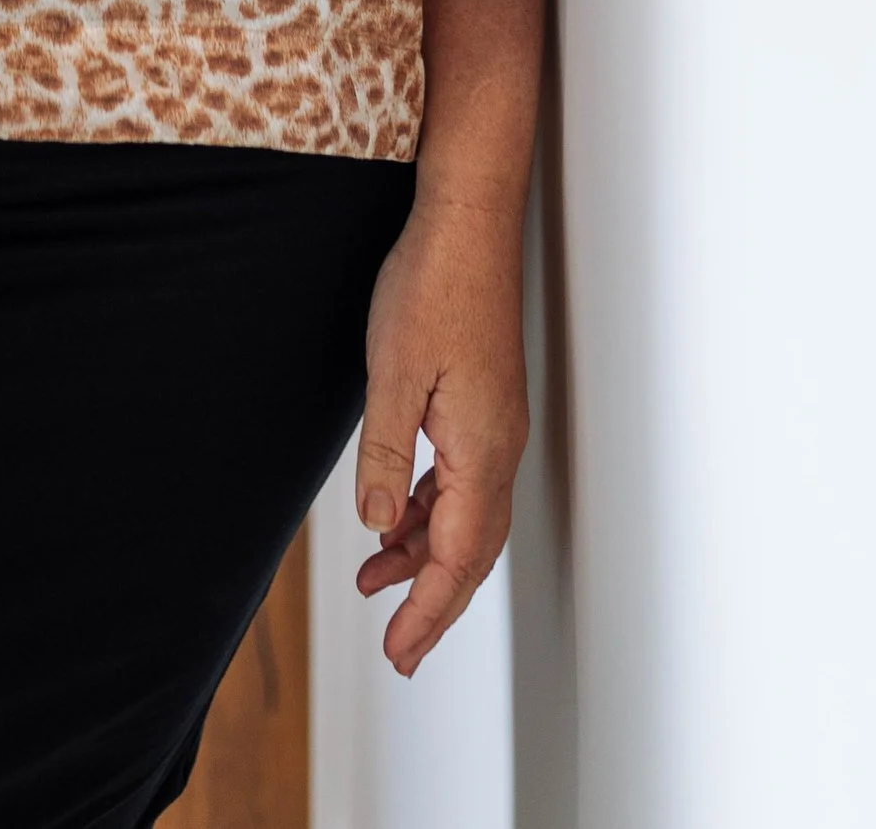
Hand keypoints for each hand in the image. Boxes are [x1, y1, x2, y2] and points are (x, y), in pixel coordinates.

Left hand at [351, 195, 528, 676]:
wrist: (468, 220)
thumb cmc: (434, 283)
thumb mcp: (393, 372)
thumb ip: (385, 453)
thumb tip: (378, 524)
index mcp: (481, 449)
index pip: (459, 558)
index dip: (428, 613)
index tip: (400, 654)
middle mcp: (499, 446)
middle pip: (473, 550)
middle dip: (434, 601)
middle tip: (397, 644)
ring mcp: (495, 424)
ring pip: (468, 516)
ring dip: (426, 553)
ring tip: (376, 576)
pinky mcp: (484, 403)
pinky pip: (463, 480)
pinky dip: (431, 509)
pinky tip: (398, 510)